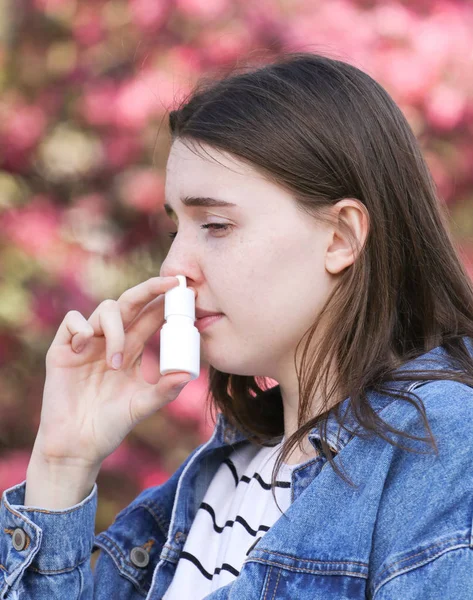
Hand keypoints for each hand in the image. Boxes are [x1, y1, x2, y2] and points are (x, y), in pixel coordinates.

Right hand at [32, 276, 192, 469]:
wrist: (77, 446)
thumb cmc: (110, 426)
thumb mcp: (142, 406)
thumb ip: (164, 390)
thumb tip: (188, 374)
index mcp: (130, 349)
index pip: (149, 317)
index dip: (164, 302)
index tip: (183, 290)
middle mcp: (109, 340)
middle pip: (130, 303)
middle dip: (149, 290)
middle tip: (169, 284)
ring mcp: (86, 343)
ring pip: (105, 310)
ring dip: (115, 330)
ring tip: (115, 363)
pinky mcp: (61, 350)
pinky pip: (72, 322)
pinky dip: (81, 328)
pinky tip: (85, 347)